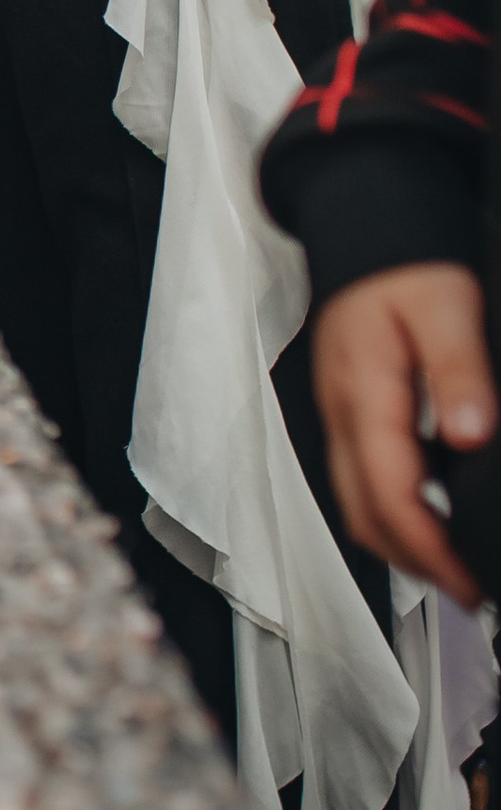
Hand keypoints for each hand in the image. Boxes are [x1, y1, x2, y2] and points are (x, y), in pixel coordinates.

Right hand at [309, 262, 494, 611]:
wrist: (362, 220)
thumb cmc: (400, 260)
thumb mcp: (446, 305)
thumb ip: (458, 372)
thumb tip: (471, 434)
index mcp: (364, 395)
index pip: (391, 496)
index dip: (431, 550)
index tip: (468, 580)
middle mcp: (342, 413)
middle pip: (364, 515)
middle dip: (413, 565)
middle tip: (466, 590)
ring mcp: (339, 412)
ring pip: (356, 503)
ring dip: (399, 544)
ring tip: (450, 565)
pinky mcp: (347, 407)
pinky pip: (358, 477)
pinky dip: (391, 511)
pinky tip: (427, 511)